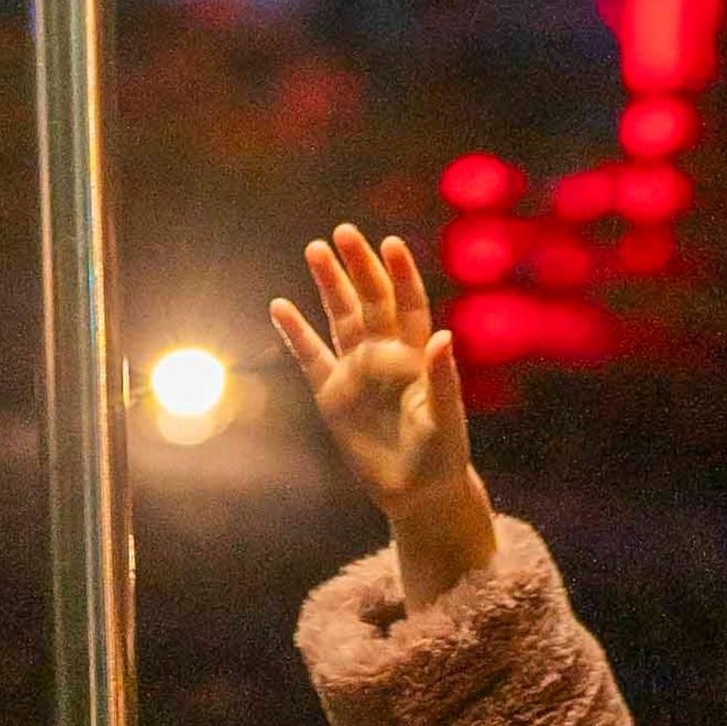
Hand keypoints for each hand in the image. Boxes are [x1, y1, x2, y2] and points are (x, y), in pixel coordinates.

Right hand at [271, 226, 496, 609]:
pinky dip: (296, 333)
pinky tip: (280, 306)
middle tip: (343, 232)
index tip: (390, 244)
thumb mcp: (446, 419)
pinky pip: (311, 357)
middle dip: (358, 267)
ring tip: (315, 249)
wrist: (418, 493)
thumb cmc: (442, 454)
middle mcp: (386, 354)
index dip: (400, 275)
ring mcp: (357, 372)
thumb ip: (443, 378)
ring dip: (329, 286)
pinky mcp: (333, 395)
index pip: (409, 305)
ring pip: (341, 318)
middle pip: (370, 301)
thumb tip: (445, 334)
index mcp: (417, 355)